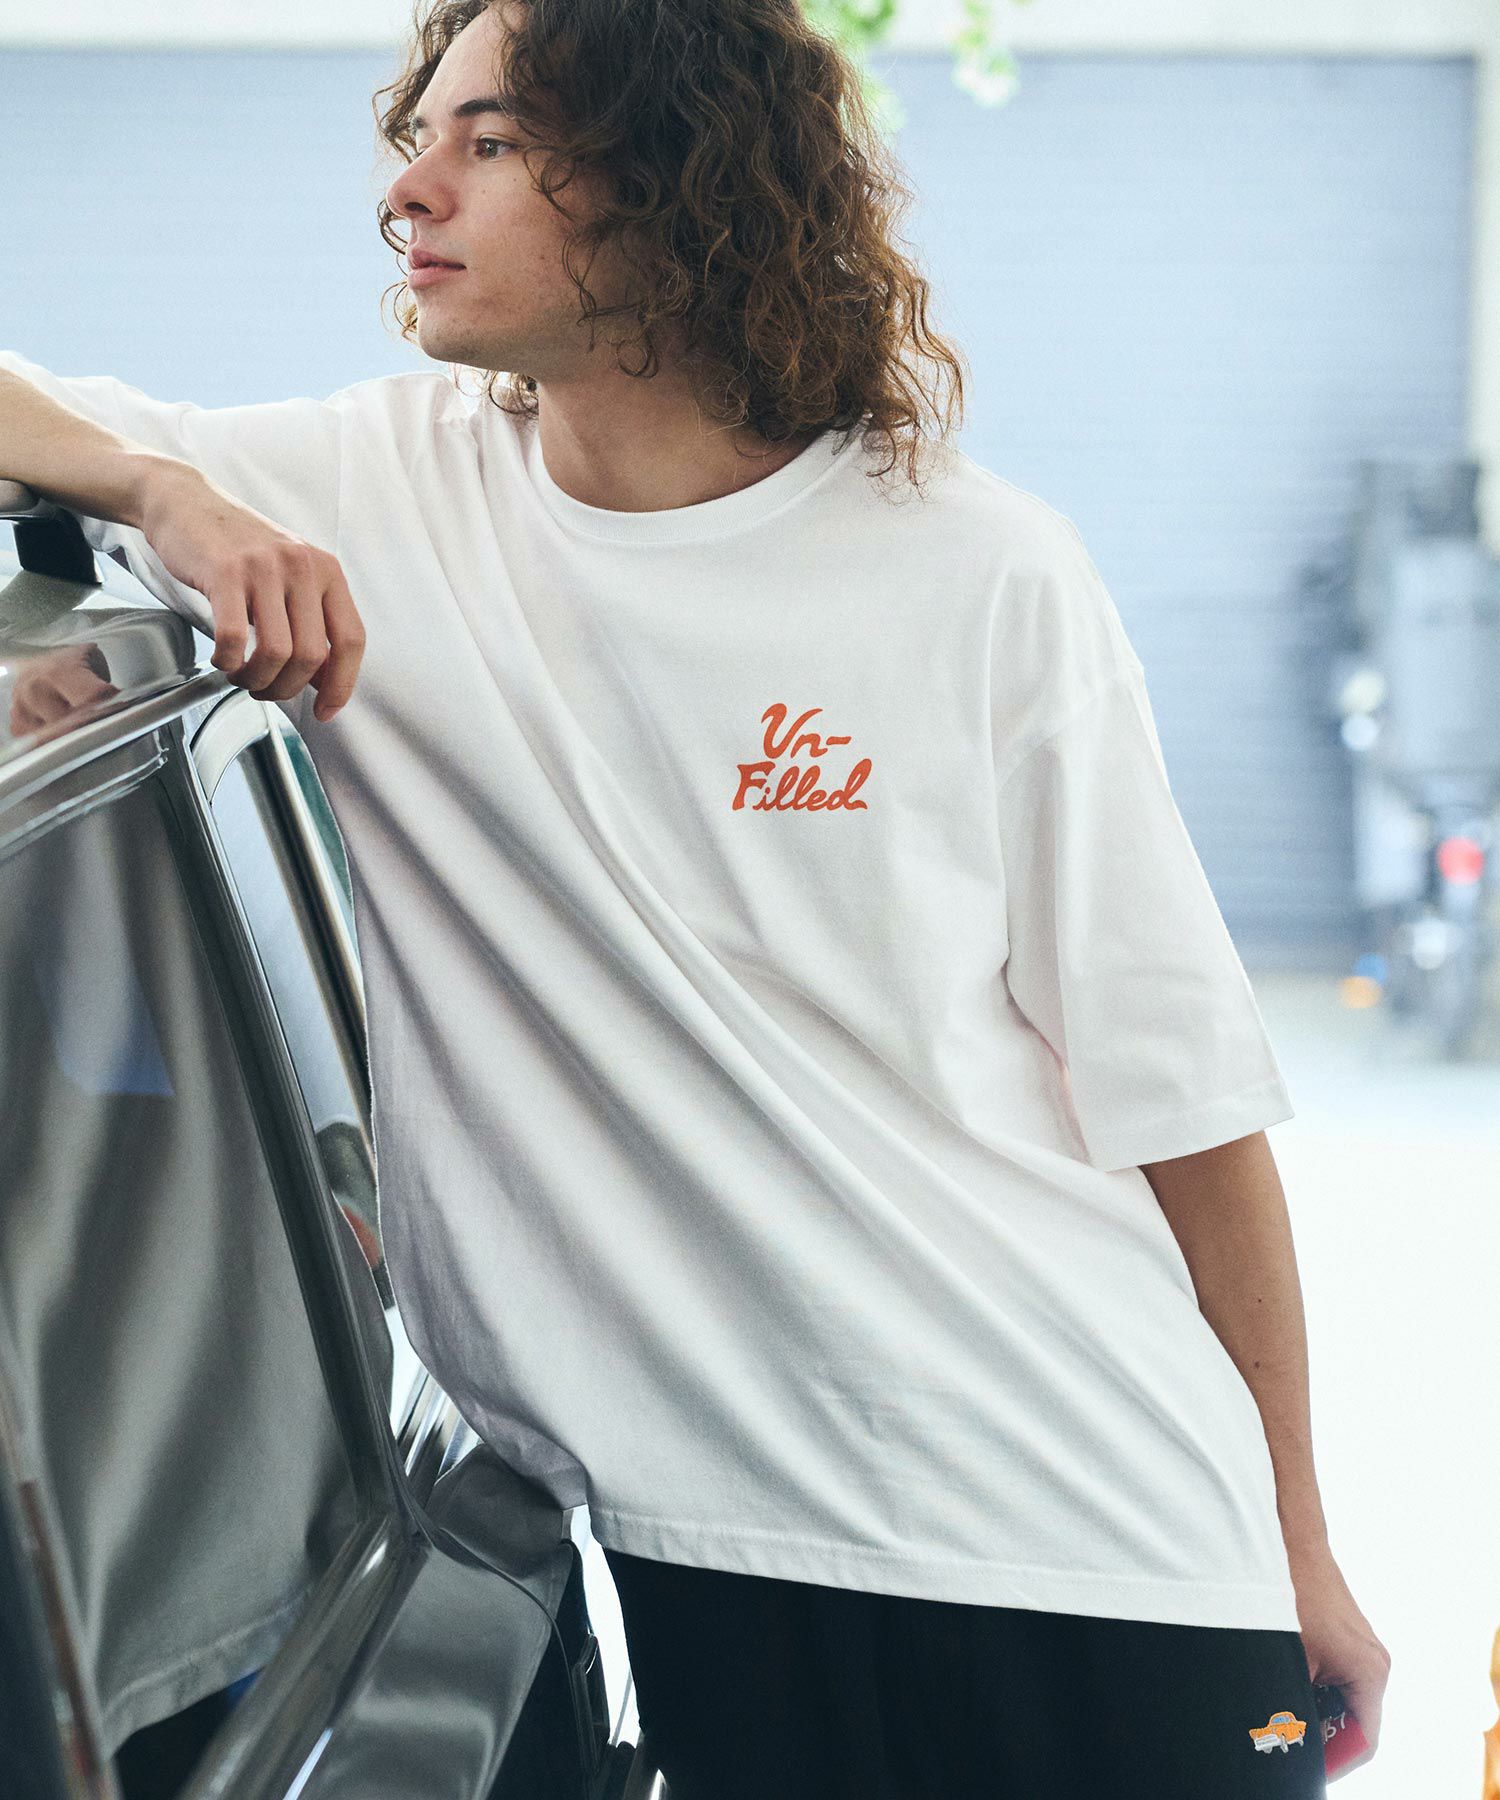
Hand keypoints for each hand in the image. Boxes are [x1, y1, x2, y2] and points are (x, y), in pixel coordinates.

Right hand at [137, 460, 364, 720]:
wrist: (185, 501)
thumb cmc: (237, 546)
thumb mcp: (288, 575)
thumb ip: (310, 620)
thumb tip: (324, 679)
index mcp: (326, 571)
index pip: (352, 640)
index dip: (341, 684)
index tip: (325, 710)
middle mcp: (302, 567)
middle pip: (312, 656)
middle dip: (286, 687)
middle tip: (264, 689)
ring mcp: (264, 568)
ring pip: (276, 653)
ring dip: (256, 679)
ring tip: (242, 675)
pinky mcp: (225, 572)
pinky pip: (234, 639)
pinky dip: (228, 662)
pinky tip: (222, 658)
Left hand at [1287, 1541, 1389, 1777]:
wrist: (1288, 1540)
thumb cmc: (1289, 1593)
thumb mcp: (1288, 1658)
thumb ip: (1292, 1703)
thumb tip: (1282, 1737)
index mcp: (1370, 1673)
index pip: (1363, 1742)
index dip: (1333, 1761)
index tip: (1303, 1765)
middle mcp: (1375, 1664)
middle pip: (1352, 1723)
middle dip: (1319, 1735)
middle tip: (1282, 1736)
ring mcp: (1362, 1650)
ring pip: (1340, 1700)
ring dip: (1311, 1708)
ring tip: (1277, 1704)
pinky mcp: (1346, 1638)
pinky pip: (1334, 1678)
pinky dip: (1311, 1686)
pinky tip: (1283, 1675)